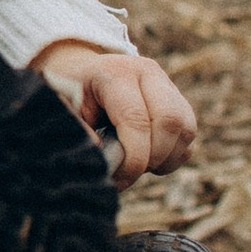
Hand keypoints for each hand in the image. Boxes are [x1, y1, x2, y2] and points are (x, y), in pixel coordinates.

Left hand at [29, 41, 196, 182]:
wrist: (81, 74)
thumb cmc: (69, 95)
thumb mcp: (61, 109)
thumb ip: (78, 132)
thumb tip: (103, 159)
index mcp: (115, 74)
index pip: (136, 119)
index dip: (133, 157)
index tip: (118, 178)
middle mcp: (147, 73)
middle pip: (171, 121)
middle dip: (154, 158)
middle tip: (130, 173)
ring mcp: (167, 85)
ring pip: (186, 129)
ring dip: (166, 158)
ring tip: (138, 165)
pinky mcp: (178, 100)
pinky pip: (189, 135)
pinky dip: (173, 155)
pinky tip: (148, 157)